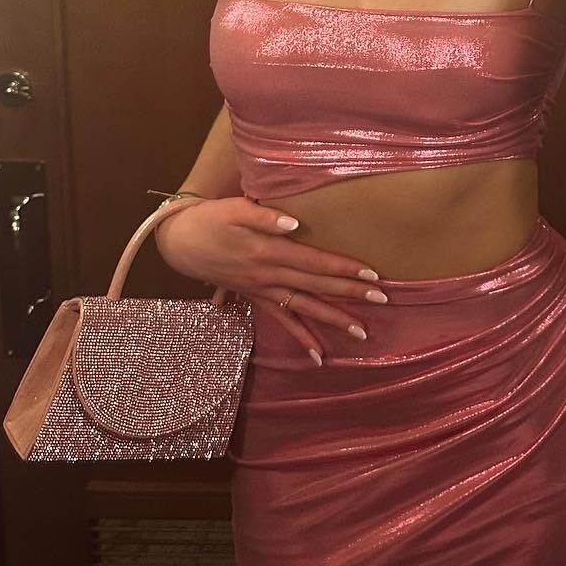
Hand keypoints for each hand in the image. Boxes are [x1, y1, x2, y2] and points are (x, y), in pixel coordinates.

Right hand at [155, 197, 388, 363]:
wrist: (180, 243)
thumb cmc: (211, 219)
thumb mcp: (234, 209)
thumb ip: (264, 216)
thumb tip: (295, 223)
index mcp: (268, 252)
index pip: (314, 262)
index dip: (343, 268)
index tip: (371, 275)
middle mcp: (269, 276)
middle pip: (316, 286)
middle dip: (350, 294)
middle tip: (384, 300)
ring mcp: (262, 290)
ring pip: (303, 309)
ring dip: (333, 320)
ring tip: (361, 333)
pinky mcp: (255, 297)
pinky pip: (281, 321)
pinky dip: (300, 338)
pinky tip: (318, 357)